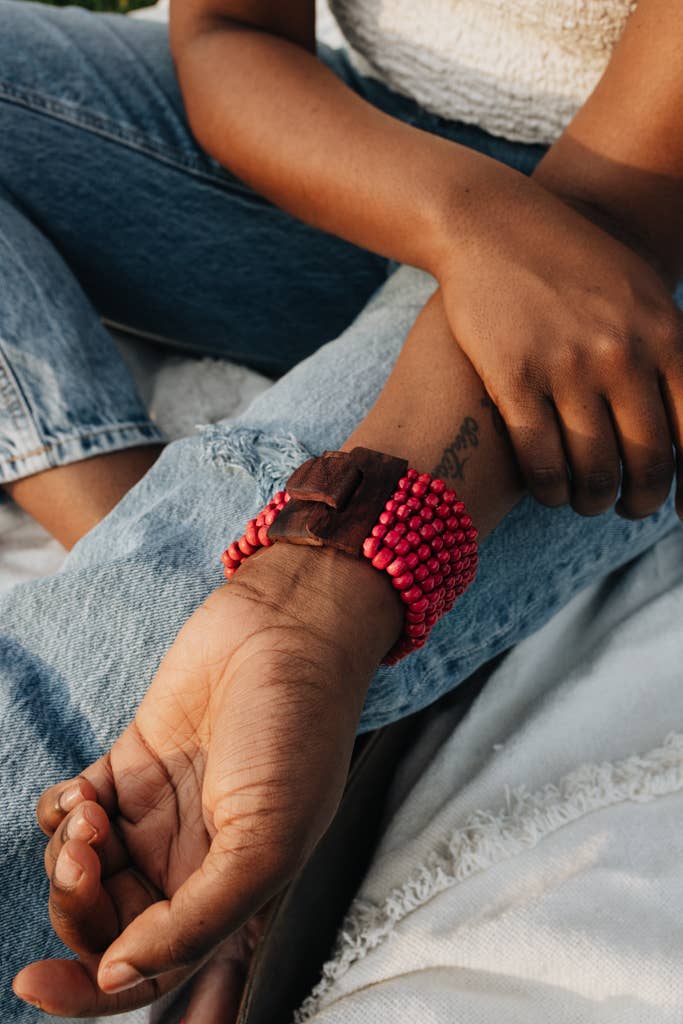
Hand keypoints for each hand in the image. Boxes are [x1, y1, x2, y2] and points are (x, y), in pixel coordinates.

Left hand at [14, 543, 399, 1017]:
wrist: (285, 632)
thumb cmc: (296, 732)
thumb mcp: (266, 841)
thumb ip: (197, 919)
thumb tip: (118, 976)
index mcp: (230, 894)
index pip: (149, 970)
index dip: (89, 992)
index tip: (36, 983)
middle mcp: (189, 862)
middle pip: (104, 922)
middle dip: (77, 904)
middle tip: (84, 856)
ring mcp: (156, 813)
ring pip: (82, 869)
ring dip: (68, 851)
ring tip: (89, 809)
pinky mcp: (130, 763)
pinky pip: (71, 811)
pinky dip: (60, 810)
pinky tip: (84, 788)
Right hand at [435, 167, 682, 519]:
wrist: (495, 224)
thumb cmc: (575, 263)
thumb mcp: (643, 294)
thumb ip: (670, 351)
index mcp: (665, 335)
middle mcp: (623, 355)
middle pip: (648, 461)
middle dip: (641, 501)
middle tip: (629, 508)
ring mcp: (567, 367)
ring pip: (593, 470)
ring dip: (593, 500)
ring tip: (587, 501)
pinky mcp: (514, 376)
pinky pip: (540, 459)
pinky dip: (550, 489)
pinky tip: (549, 492)